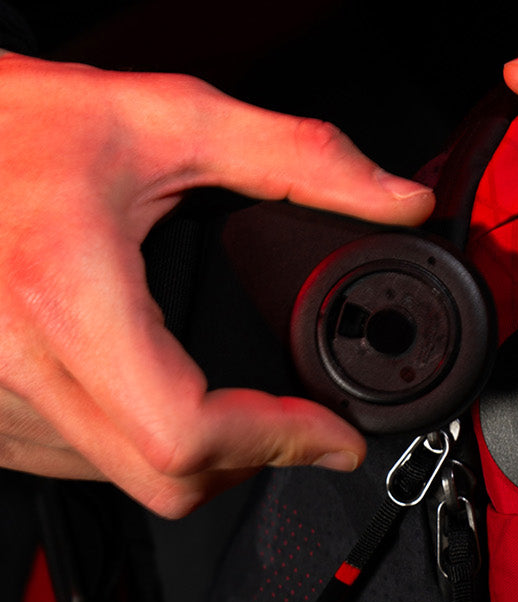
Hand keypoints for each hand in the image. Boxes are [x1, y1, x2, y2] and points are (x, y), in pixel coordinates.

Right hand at [0, 53, 433, 516]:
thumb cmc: (18, 125)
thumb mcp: (167, 120)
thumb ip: (297, 158)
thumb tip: (395, 198)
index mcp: (68, 295)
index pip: (187, 431)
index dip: (276, 443)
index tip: (330, 432)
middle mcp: (20, 363)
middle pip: (166, 480)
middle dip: (252, 460)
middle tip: (294, 424)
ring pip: (123, 480)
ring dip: (194, 457)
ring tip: (224, 402)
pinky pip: (76, 466)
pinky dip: (133, 447)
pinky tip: (151, 395)